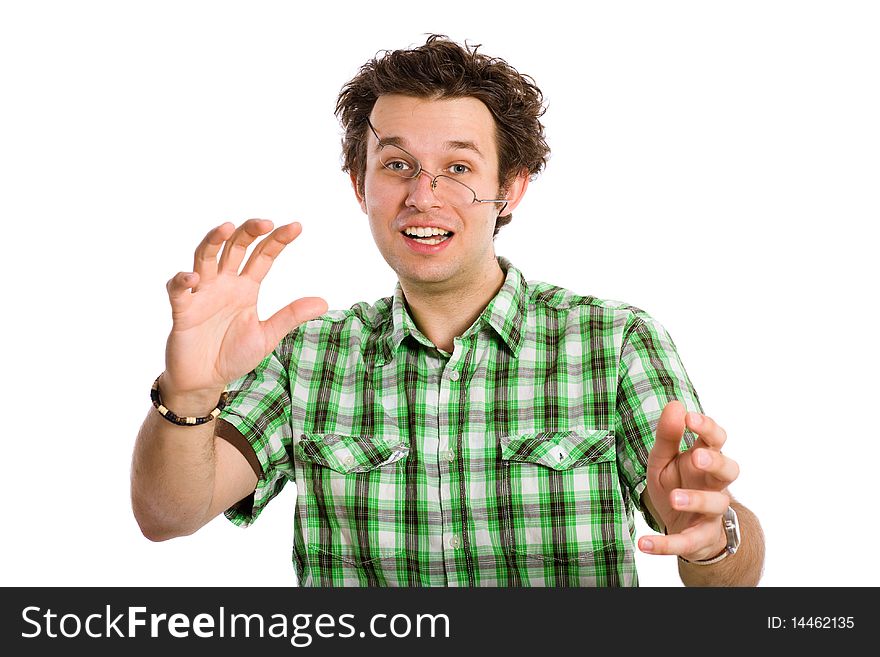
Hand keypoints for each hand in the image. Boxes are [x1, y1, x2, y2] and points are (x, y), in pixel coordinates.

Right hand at [161, 219, 327, 406]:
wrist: (205, 380)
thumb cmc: (233, 354)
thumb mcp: (267, 336)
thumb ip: (290, 317)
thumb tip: (324, 302)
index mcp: (246, 288)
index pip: (263, 256)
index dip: (277, 240)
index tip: (297, 226)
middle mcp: (224, 284)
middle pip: (235, 247)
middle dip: (249, 232)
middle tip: (266, 222)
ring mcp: (202, 294)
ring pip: (204, 257)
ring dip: (213, 241)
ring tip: (226, 227)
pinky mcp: (182, 310)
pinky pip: (178, 290)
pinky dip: (182, 280)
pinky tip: (193, 278)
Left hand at [639, 400, 739, 561]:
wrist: (683, 526)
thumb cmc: (677, 483)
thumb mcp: (663, 460)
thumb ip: (668, 436)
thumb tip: (675, 404)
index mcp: (703, 459)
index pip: (716, 439)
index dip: (708, 428)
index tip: (690, 417)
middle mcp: (713, 484)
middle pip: (728, 469)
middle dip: (715, 463)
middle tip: (698, 457)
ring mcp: (710, 512)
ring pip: (715, 504)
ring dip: (696, 500)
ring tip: (674, 498)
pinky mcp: (699, 537)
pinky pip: (686, 542)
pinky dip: (665, 545)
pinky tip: (643, 544)